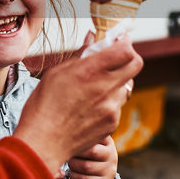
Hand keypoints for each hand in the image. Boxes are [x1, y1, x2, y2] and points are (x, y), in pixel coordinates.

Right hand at [14, 39, 142, 176]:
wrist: (43, 142)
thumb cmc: (43, 106)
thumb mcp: (56, 73)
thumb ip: (80, 54)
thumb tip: (92, 36)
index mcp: (90, 71)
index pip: (125, 50)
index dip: (125, 43)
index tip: (119, 41)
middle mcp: (105, 88)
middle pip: (136, 65)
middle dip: (128, 58)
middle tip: (115, 59)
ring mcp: (111, 108)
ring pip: (126, 86)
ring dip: (116, 82)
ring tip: (95, 88)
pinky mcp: (112, 123)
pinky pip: (118, 106)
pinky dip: (109, 102)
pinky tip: (90, 107)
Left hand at [67, 136, 117, 178]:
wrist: (102, 176)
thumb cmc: (91, 155)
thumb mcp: (92, 143)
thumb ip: (84, 135)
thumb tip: (66, 128)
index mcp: (107, 142)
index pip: (95, 136)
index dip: (80, 138)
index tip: (68, 139)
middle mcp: (111, 155)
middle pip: (92, 151)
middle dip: (76, 152)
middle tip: (66, 152)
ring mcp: (109, 170)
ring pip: (87, 167)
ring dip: (73, 165)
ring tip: (70, 163)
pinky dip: (75, 176)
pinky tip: (72, 173)